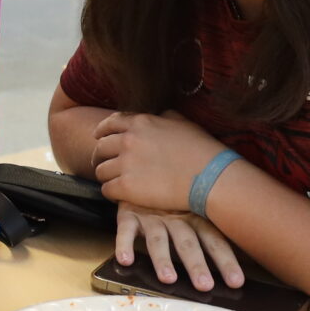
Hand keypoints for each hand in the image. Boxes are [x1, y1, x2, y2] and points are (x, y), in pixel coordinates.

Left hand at [91, 110, 227, 214]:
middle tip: (106, 165)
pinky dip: (112, 193)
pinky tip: (121, 195)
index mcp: (140, 123)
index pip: (109, 124)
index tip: (99, 138)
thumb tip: (157, 115)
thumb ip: (163, 117)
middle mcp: (128, 140)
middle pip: (100, 148)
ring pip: (100, 171)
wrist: (211, 177)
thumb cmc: (202, 150)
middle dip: (101, 157)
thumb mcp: (183, 123)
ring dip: (107, 177)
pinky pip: (106, 190)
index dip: (101, 132)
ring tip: (116, 182)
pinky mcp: (126, 187)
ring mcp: (126, 164)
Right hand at [114, 204, 244, 292]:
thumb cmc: (174, 197)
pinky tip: (125, 260)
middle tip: (204, 286)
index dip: (225, 260)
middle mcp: (176, 217)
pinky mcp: (128, 215)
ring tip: (168, 279)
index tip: (236, 282)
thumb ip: (211, 227)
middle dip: (196, 264)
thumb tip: (236, 259)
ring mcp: (152, 216)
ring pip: (158, 239)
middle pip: (187, 243)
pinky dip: (124, 245)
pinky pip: (126, 230)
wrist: (143, 169)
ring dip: (163, 259)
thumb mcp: (195, 206)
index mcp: (196, 217)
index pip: (214, 240)